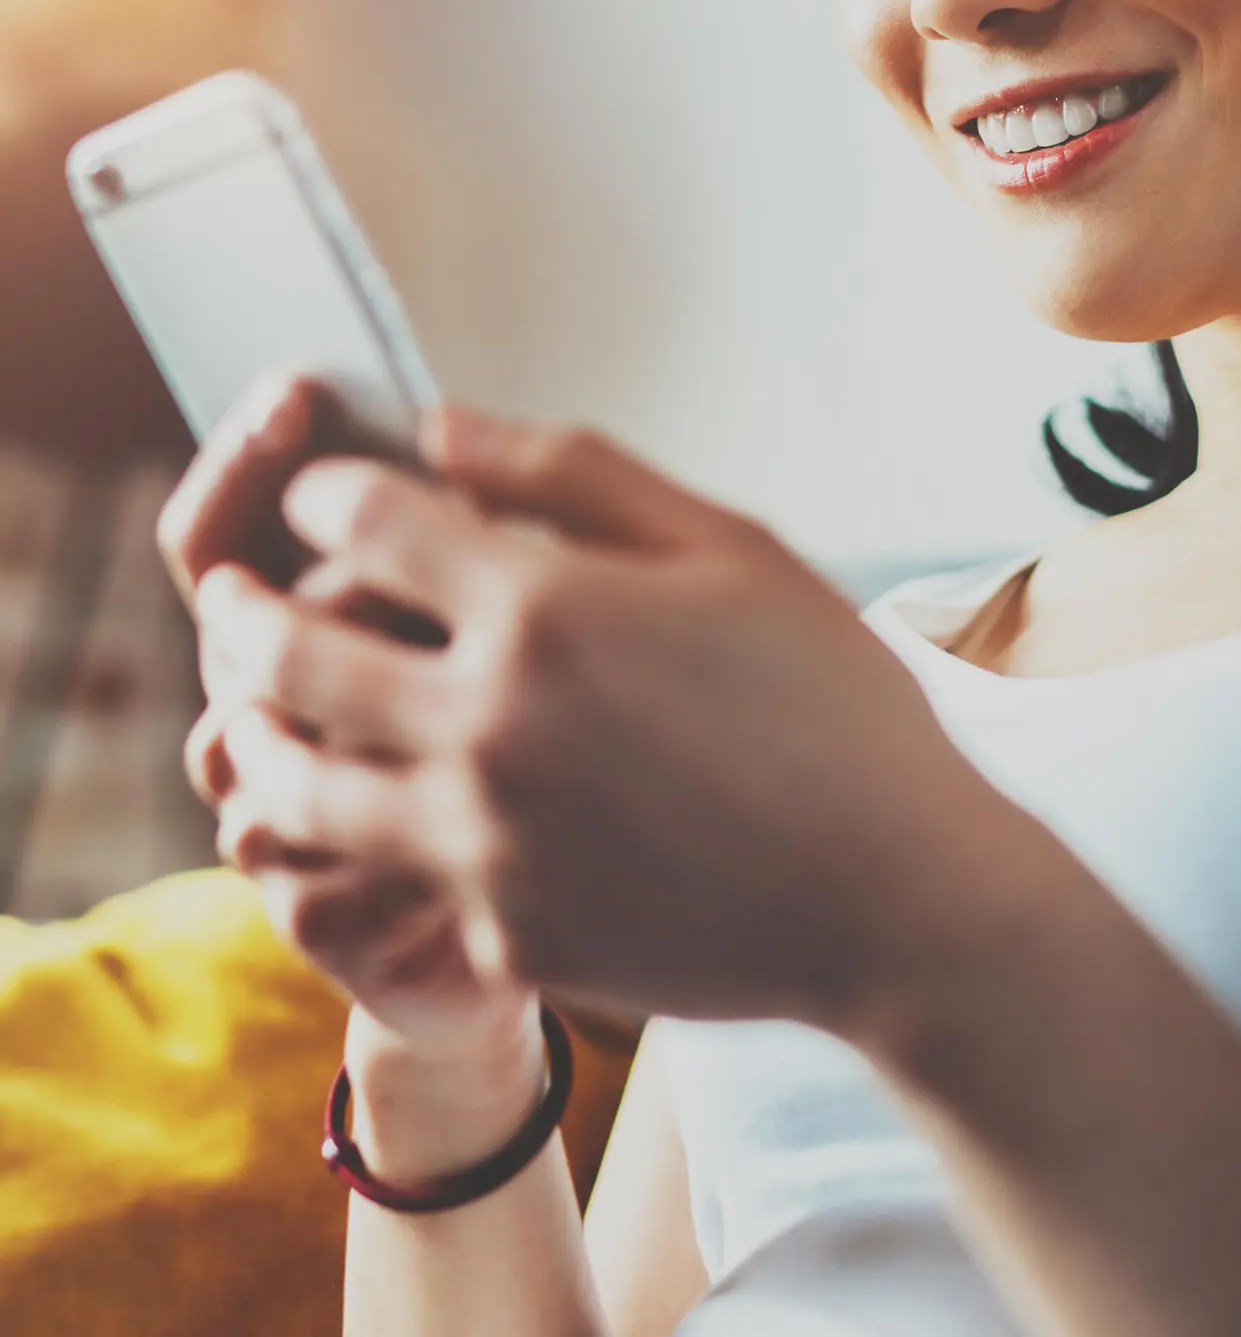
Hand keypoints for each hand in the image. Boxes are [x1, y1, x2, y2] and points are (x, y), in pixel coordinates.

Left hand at [183, 398, 979, 1033]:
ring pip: (299, 784)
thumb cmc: (835, 710)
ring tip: (246, 712)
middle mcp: (489, 725)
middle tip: (227, 594)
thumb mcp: (732, 549)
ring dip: (255, 733)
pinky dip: (357, 835)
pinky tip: (372, 810)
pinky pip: (387, 876)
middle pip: (290, 649)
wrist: (894, 898)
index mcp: (543, 608)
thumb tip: (444, 428)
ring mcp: (486, 842)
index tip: (328, 491)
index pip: (363, 516)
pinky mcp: (502, 930)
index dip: (325, 488)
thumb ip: (579, 474)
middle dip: (241, 606)